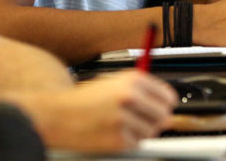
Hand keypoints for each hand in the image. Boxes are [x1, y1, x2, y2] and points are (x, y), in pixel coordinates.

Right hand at [21, 70, 176, 151]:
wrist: (57, 115)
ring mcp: (124, 119)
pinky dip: (128, 142)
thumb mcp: (114, 83)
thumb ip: (142, 91)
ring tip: (121, 125)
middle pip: (163, 115)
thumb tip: (168, 106)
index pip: (167, 96)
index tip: (161, 108)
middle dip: (155, 119)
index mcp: (132, 80)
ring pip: (151, 132)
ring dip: (141, 131)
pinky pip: (136, 144)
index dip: (165, 104)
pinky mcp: (118, 140)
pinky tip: (113, 133)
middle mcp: (130, 97)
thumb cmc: (84, 99)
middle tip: (141, 119)